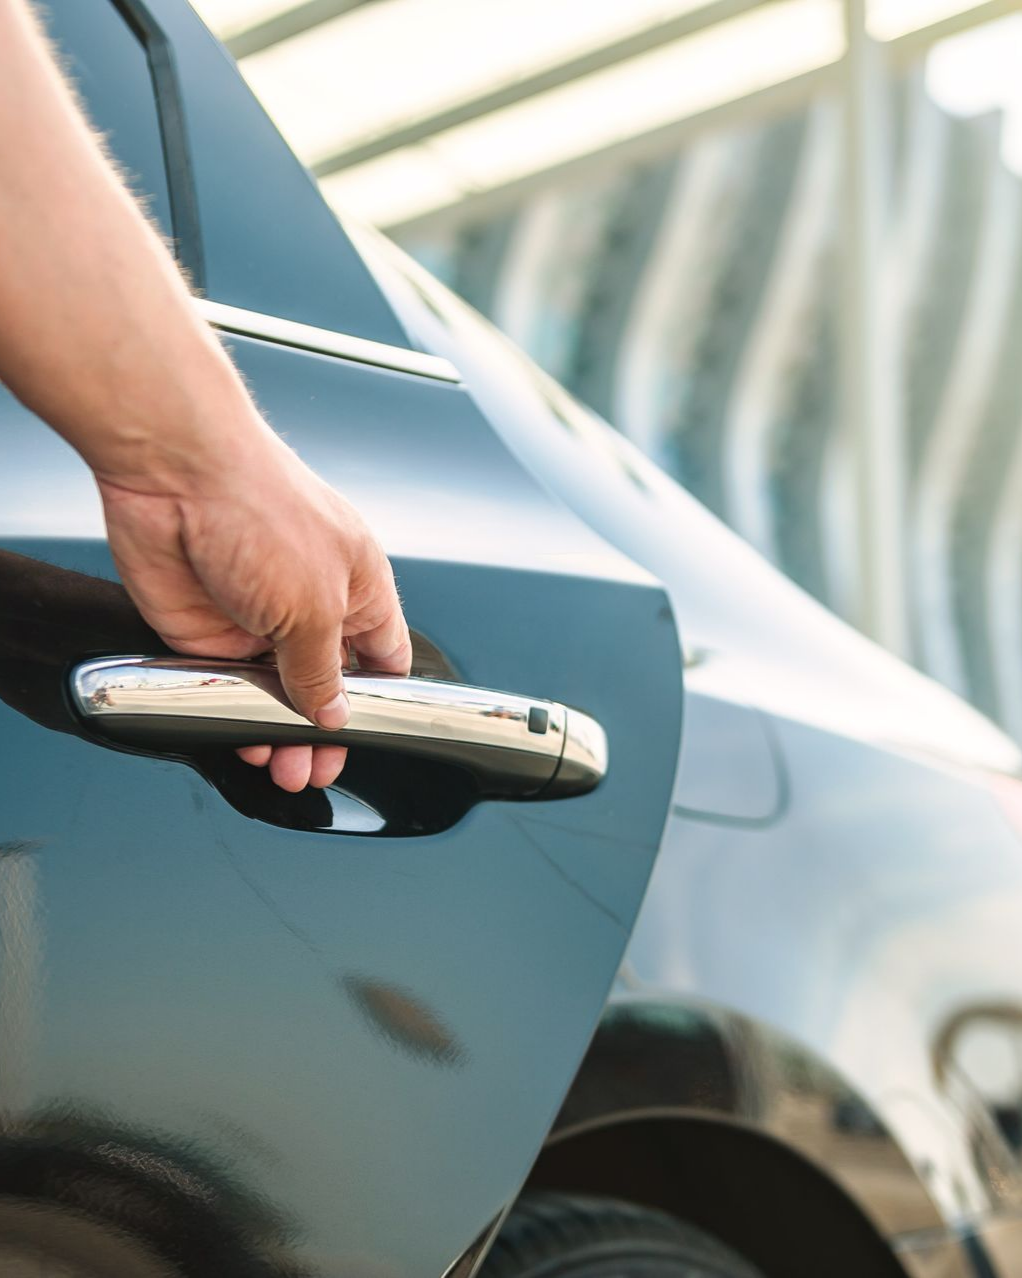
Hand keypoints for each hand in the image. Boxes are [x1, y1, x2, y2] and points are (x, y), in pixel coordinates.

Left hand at [96, 428, 410, 791]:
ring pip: (272, 694)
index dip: (375, 703)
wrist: (173, 474)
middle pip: (324, 687)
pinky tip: (236, 737)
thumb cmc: (263, 510)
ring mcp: (257, 618)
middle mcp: (310, 604)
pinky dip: (227, 715)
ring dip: (275, 732)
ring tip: (277, 766)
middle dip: (320, 732)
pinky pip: (221, 685)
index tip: (363, 740)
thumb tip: (333, 716)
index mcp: (357, 588)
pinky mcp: (205, 629)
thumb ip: (324, 671)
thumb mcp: (316, 606)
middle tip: (310, 769)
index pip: (381, 659)